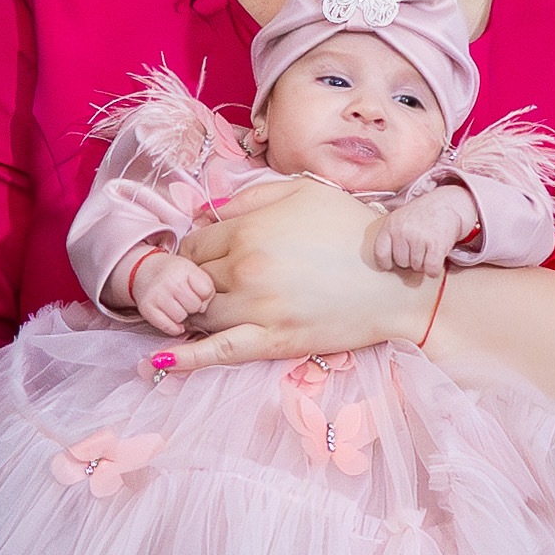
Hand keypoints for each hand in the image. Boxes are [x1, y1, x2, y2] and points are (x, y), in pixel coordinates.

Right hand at [120, 249, 214, 334]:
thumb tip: (203, 309)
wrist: (145, 270)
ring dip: (181, 316)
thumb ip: (205, 287)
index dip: (203, 295)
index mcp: (184, 268)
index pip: (206, 291)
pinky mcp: (147, 308)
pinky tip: (172, 319)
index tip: (196, 292)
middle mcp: (169, 281)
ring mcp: (157, 295)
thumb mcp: (192, 271)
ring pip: (181, 317)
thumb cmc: (173, 274)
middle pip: (194, 306)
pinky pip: (168, 327)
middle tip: (184, 300)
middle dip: (192, 306)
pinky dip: (173, 327)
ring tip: (176, 306)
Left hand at [154, 176, 418, 369]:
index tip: (208, 257)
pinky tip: (159, 362)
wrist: (394, 281)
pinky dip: (186, 359)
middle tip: (208, 285)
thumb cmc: (352, 231)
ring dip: (194, 312)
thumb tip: (206, 210)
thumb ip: (250, 196)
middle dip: (194, 281)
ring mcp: (256, 310)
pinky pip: (218, 352)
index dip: (196, 250)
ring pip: (198, 314)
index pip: (193, 243)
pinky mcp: (272, 342)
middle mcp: (245, 269)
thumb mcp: (303, 191)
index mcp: (249, 229)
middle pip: (191, 280)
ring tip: (200, 312)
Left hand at [365, 190, 477, 277]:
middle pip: (401, 263)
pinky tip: (437, 259)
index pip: (380, 253)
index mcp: (391, 224)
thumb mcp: (400, 218)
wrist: (449, 203)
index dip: (386, 262)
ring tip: (429, 248)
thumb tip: (385, 265)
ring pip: (417, 267)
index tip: (391, 264)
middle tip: (420, 248)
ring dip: (424, 263)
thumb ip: (391, 236)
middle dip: (411, 260)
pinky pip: (431, 269)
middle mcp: (403, 230)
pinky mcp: (436, 244)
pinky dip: (435, 270)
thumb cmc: (422, 215)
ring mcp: (419, 237)